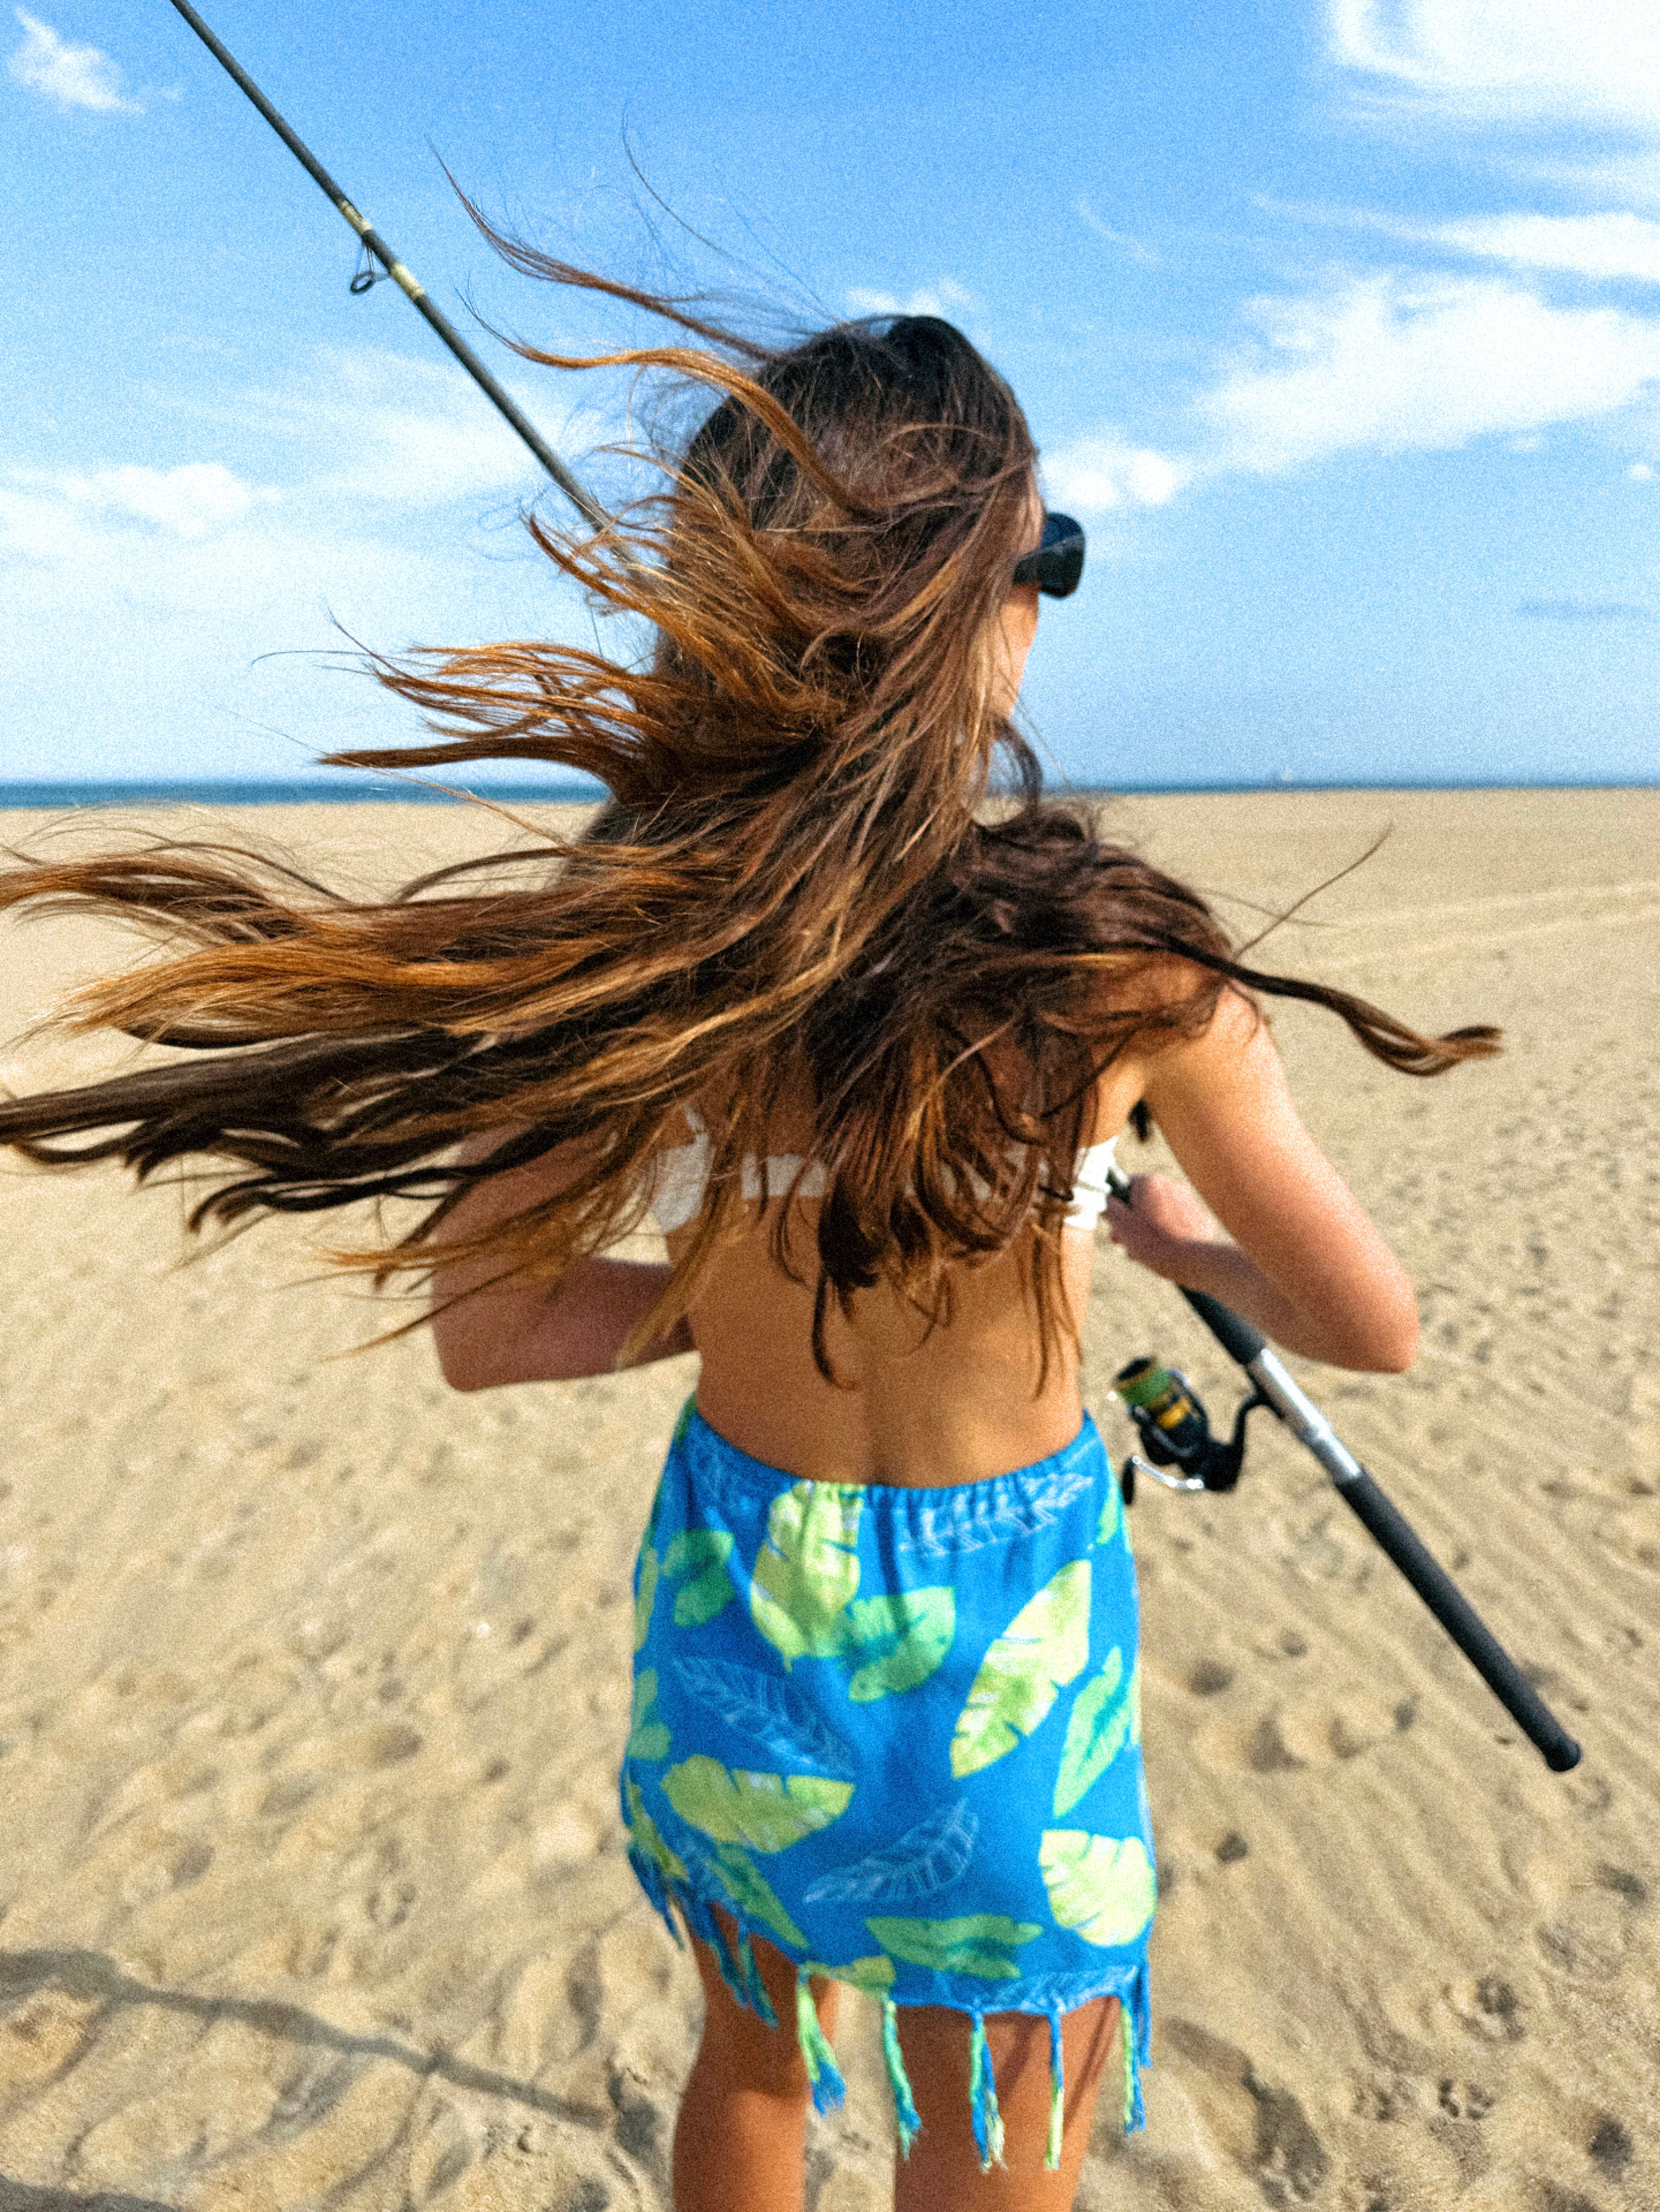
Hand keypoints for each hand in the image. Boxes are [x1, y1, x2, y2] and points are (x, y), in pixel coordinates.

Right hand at [1104, 1172, 1218, 1281]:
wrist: (1188, 1260)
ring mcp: (1190, 1201)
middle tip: (1123, 1241)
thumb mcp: (1120, 1224)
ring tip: (1142, 1250)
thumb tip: (1102, 1196)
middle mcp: (1172, 1185)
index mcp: (1150, 1182)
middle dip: (1132, 1220)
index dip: (1117, 1205)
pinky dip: (1170, 1233)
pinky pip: (1179, 1223)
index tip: (1115, 1223)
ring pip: (1162, 1212)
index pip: (1126, 1184)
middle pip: (1145, 1200)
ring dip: (1149, 1228)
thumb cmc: (1150, 1241)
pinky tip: (1165, 1249)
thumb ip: (1107, 1206)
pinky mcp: (1201, 1218)